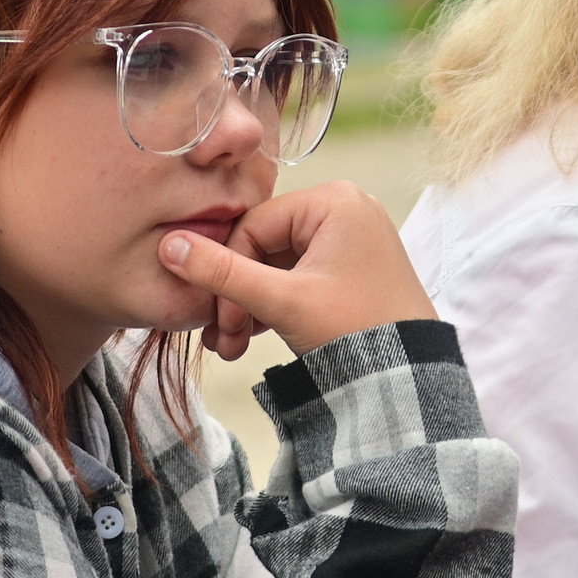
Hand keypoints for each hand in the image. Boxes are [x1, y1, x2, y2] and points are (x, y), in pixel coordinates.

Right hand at [159, 182, 436, 357]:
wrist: (409, 377)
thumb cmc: (355, 331)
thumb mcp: (282, 302)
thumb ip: (222, 273)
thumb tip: (168, 246)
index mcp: (333, 200)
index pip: (252, 226)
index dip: (226, 273)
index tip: (218, 319)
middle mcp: (345, 208)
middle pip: (264, 245)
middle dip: (238, 296)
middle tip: (223, 340)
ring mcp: (352, 237)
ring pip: (279, 265)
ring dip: (252, 305)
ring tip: (233, 347)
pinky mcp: (353, 265)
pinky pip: (300, 276)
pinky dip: (276, 304)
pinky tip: (253, 338)